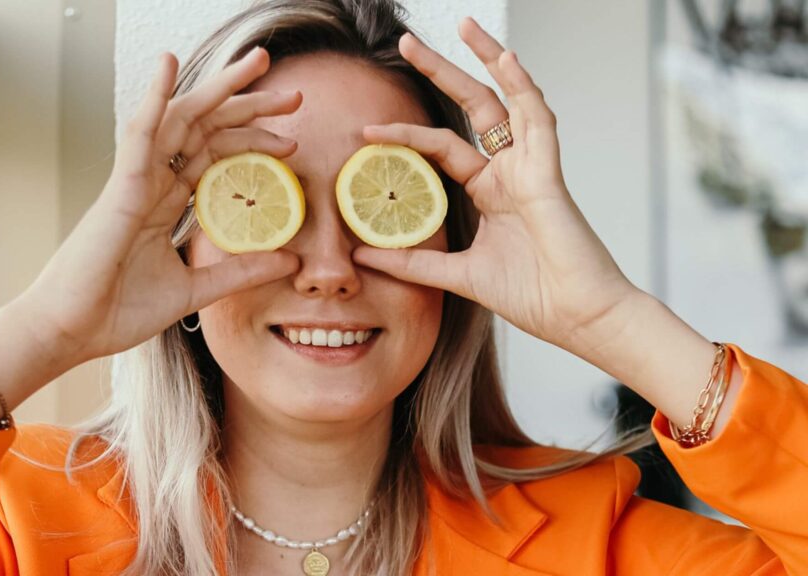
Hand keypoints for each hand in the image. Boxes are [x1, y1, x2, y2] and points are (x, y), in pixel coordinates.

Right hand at [16, 47, 300, 367]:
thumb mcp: (194, 289)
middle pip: (207, 129)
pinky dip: (154, 98)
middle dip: (250, 106)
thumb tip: (289, 260)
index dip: (254, 142)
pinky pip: (139, 135)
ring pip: (181, 119)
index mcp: (166, 202)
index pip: (216, 156)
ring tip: (256, 63)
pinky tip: (169, 64)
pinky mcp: (119, 189)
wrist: (71, 332)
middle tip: (295, 96)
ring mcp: (136, 181)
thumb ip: (239, 271)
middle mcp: (153, 182)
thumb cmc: (117, 310)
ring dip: (219, 88)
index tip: (293, 144)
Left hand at [352, 18, 640, 351]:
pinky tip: (507, 60)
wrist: (579, 319)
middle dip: (441, 71)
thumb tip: (361, 255)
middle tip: (407, 42)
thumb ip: (412, 262)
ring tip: (463, 25)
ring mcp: (531, 168)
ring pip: (506, 101)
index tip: (367, 129)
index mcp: (490, 191)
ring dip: (487, 60)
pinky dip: (524, 89)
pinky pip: (537, 122)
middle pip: (472, 107)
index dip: (405, 134)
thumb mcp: (457, 275)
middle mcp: (509, 171)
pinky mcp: (549, 175)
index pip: (441, 147)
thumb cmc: (534, 296)